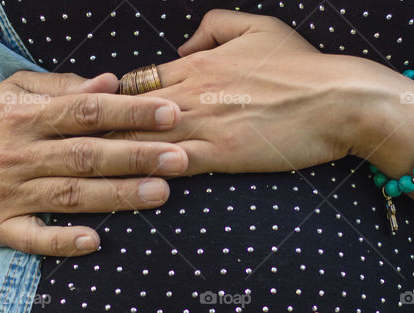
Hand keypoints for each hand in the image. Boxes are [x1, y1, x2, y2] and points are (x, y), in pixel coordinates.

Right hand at [0, 71, 189, 255]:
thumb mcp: (15, 93)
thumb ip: (63, 88)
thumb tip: (110, 82)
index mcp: (27, 116)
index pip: (86, 111)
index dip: (130, 111)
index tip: (170, 113)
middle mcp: (20, 153)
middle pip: (86, 154)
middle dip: (136, 155)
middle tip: (181, 158)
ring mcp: (10, 192)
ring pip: (70, 194)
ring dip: (116, 195)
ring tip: (160, 193)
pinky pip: (33, 237)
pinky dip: (61, 241)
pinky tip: (93, 242)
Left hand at [109, 9, 374, 173]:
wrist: (337, 99)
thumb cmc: (301, 65)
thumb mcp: (257, 26)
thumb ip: (212, 28)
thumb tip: (183, 47)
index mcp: (195, 63)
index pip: (135, 82)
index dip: (115, 100)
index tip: (103, 116)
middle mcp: (190, 93)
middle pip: (126, 114)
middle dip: (101, 131)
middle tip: (76, 149)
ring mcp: (202, 125)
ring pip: (140, 141)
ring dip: (113, 156)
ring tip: (88, 173)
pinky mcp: (219, 154)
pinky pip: (170, 164)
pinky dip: (146, 173)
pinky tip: (127, 185)